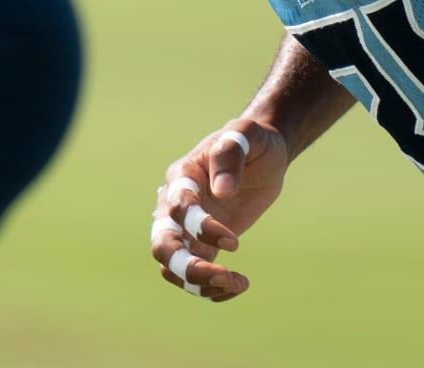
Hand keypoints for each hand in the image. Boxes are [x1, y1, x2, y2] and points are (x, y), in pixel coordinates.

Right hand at [150, 120, 290, 301]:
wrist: (262, 153)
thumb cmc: (253, 140)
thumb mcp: (246, 134)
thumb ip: (230, 155)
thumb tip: (221, 191)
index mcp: (184, 175)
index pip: (178, 207)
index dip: (200, 228)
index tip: (235, 243)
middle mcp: (176, 202)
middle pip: (162, 243)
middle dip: (186, 267)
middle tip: (223, 275)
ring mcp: (186, 226)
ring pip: (171, 264)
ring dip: (198, 282)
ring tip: (236, 282)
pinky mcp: (203, 242)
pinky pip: (192, 274)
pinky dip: (210, 288)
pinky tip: (239, 284)